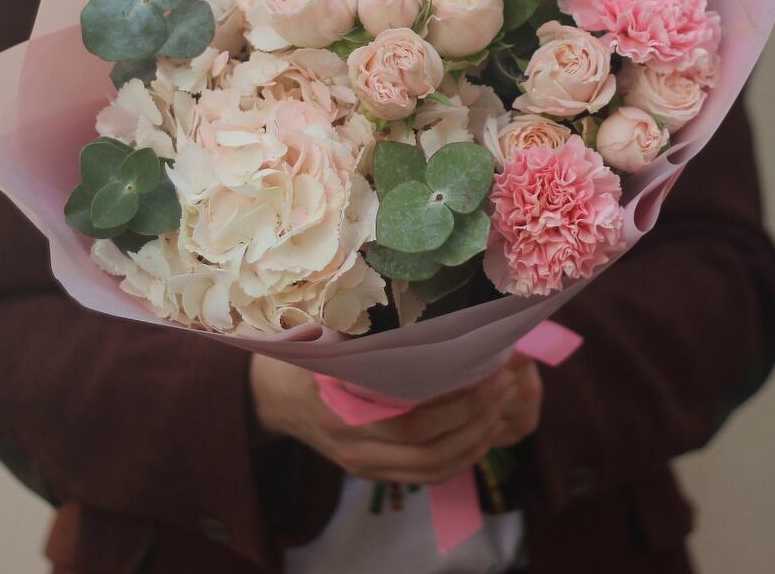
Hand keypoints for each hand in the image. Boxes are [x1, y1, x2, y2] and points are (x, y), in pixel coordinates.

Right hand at [249, 352, 542, 484]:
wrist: (267, 395)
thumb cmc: (300, 354)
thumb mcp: (323, 338)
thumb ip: (363, 334)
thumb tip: (419, 298)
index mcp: (340, 413)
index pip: (413, 424)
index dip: (458, 404)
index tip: (489, 370)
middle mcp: (354, 448)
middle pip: (430, 450)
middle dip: (477, 420)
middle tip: (506, 383)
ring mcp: (363, 465)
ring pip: (433, 469)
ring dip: (476, 440)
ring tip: (502, 405)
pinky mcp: (373, 471)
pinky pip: (425, 475)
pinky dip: (460, 457)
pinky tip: (481, 430)